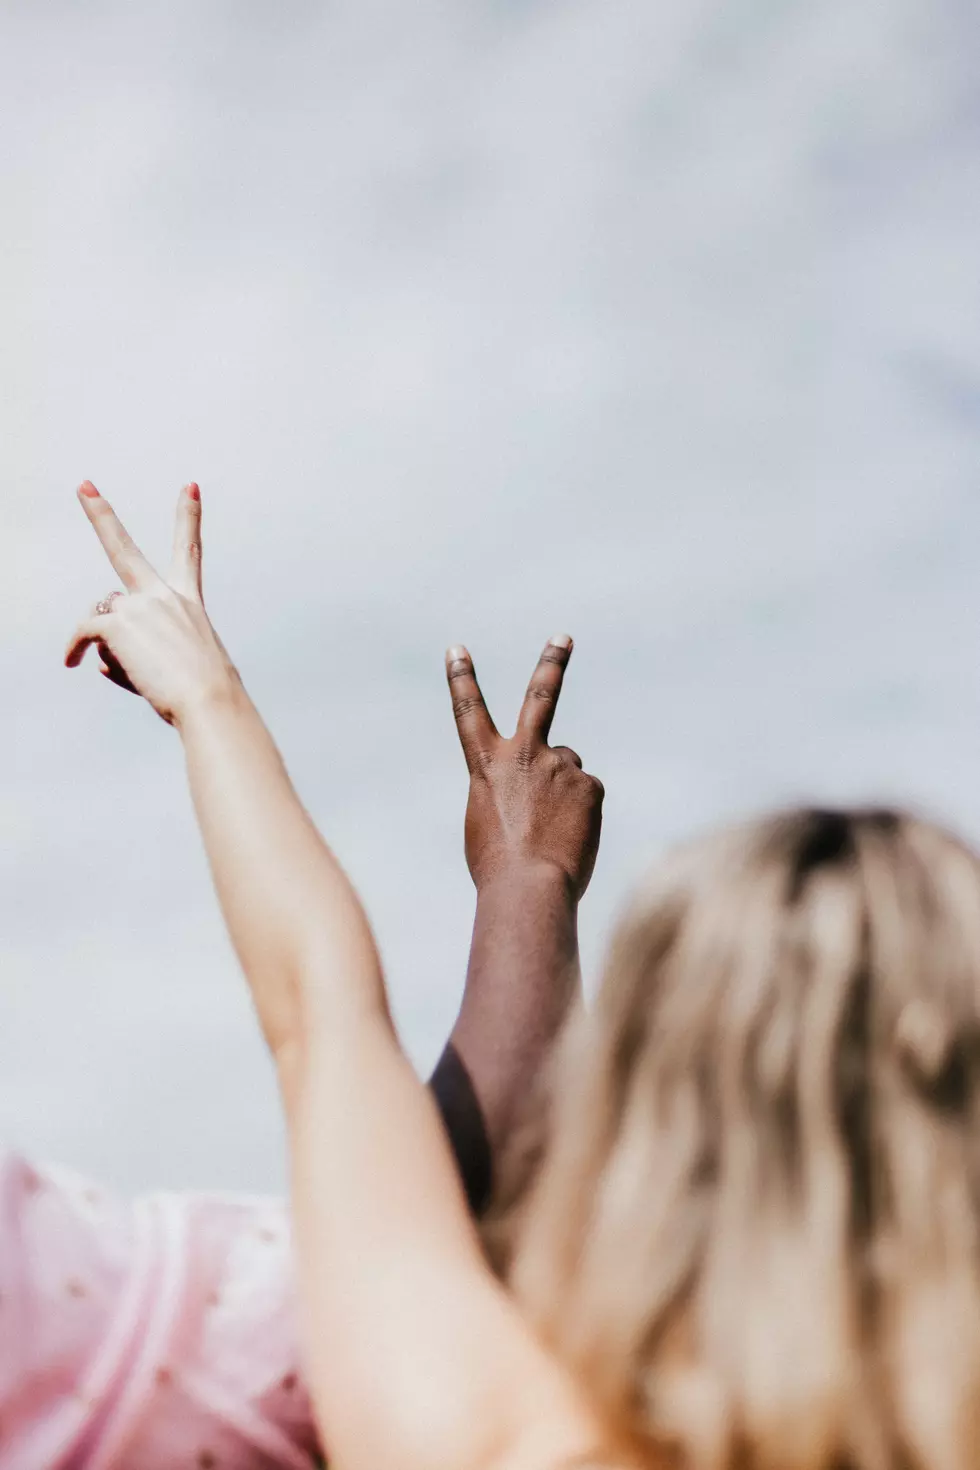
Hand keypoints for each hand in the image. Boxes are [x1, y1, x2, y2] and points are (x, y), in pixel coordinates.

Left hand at [64, 481, 239, 725]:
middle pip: (124, 548)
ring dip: (108, 644)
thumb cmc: (205, 694)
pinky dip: (73, 648)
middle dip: (101, 515)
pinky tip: (71, 662)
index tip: (190, 486)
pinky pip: (83, 632)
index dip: (189, 516)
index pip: (189, 551)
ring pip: (103, 617)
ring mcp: (140, 606)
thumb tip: (98, 657)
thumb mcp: (180, 666)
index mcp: (189, 602)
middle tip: (83, 486)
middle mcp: (164, 596)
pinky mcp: (117, 623)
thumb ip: (138, 653)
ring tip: (140, 672)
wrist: (210, 700)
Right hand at [446, 637, 602, 898]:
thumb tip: (552, 786)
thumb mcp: (489, 821)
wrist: (527, 887)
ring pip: (567, 770)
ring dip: (562, 795)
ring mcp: (560, 765)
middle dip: (551, 663)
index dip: (461, 679)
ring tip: (552, 831)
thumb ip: (514, 790)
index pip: (468, 712)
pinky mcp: (589, 784)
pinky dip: (581, 816)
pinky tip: (570, 837)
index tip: (456, 649)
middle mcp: (524, 754)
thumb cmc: (499, 868)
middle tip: (564, 637)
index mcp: (486, 765)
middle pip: (540, 697)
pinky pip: (587, 796)